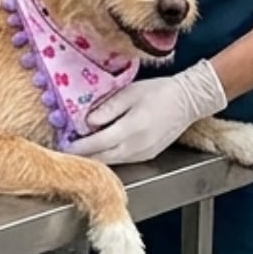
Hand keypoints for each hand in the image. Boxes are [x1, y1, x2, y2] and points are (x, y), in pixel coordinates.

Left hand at [66, 61, 226, 165]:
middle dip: (83, 155)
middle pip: (103, 158)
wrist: (189, 101)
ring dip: (96, 156)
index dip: (79, 146)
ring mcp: (144, 154)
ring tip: (80, 147)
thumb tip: (87, 122)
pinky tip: (101, 147)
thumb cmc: (159, 92)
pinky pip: (123, 159)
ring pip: (112, 161)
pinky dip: (109, 155)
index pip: (98, 143)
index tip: (63, 144)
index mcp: (132, 128)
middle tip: (66, 148)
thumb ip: (108, 108)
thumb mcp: (130, 93)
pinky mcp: (148, 156)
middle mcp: (137, 146)